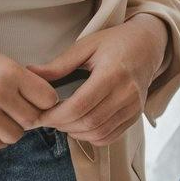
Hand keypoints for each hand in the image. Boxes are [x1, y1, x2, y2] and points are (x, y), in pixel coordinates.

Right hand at [0, 47, 58, 149]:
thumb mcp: (2, 63)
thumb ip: (27, 81)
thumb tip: (54, 103)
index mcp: (9, 73)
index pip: (48, 99)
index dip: (43, 101)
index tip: (35, 100)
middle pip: (33, 120)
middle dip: (26, 116)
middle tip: (12, 109)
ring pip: (15, 135)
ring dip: (10, 129)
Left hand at [28, 15, 167, 145]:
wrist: (147, 46)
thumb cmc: (115, 43)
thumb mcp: (86, 46)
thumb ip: (60, 64)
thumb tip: (31, 74)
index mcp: (113, 74)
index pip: (80, 106)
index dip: (55, 116)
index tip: (39, 115)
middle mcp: (127, 94)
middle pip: (88, 122)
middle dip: (61, 126)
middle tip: (46, 120)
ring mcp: (134, 107)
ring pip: (99, 133)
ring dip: (75, 133)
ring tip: (62, 122)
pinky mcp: (136, 115)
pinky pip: (111, 136)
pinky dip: (91, 137)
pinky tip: (80, 127)